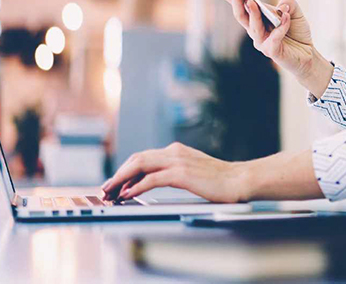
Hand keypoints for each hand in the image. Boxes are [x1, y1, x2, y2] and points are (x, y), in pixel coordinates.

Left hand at [101, 142, 244, 202]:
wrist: (239, 180)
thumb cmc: (219, 181)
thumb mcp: (193, 172)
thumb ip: (174, 173)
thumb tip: (153, 183)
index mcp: (176, 150)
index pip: (143, 157)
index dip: (125, 170)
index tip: (115, 184)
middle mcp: (174, 151)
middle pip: (137, 158)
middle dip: (118, 174)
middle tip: (106, 189)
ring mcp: (177, 161)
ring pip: (140, 165)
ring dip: (122, 179)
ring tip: (111, 192)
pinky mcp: (181, 174)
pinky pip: (151, 179)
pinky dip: (136, 186)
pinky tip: (128, 195)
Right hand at [202, 0, 332, 93]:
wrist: (307, 56)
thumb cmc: (296, 32)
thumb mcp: (294, 11)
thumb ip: (288, 3)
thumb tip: (284, 2)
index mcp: (253, 14)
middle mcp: (252, 27)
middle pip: (238, 12)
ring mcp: (260, 40)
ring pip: (252, 25)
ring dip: (252, 13)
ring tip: (251, 1)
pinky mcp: (272, 51)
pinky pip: (274, 37)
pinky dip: (280, 26)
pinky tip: (285, 16)